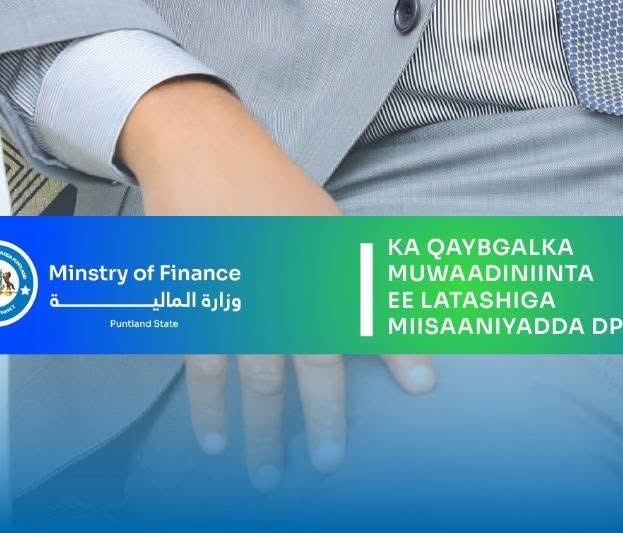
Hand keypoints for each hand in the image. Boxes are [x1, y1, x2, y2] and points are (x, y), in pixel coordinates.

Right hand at [117, 78, 435, 491]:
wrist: (205, 149)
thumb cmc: (272, 191)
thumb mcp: (324, 226)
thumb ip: (359, 275)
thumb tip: (393, 316)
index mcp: (323, 254)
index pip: (367, 305)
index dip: (399, 346)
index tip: (424, 388)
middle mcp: (287, 277)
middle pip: (311, 359)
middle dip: (322, 415)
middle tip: (326, 463)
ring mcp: (241, 291)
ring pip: (257, 376)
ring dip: (263, 430)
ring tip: (267, 475)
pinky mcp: (197, 299)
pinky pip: (203, 365)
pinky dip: (208, 406)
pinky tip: (215, 440)